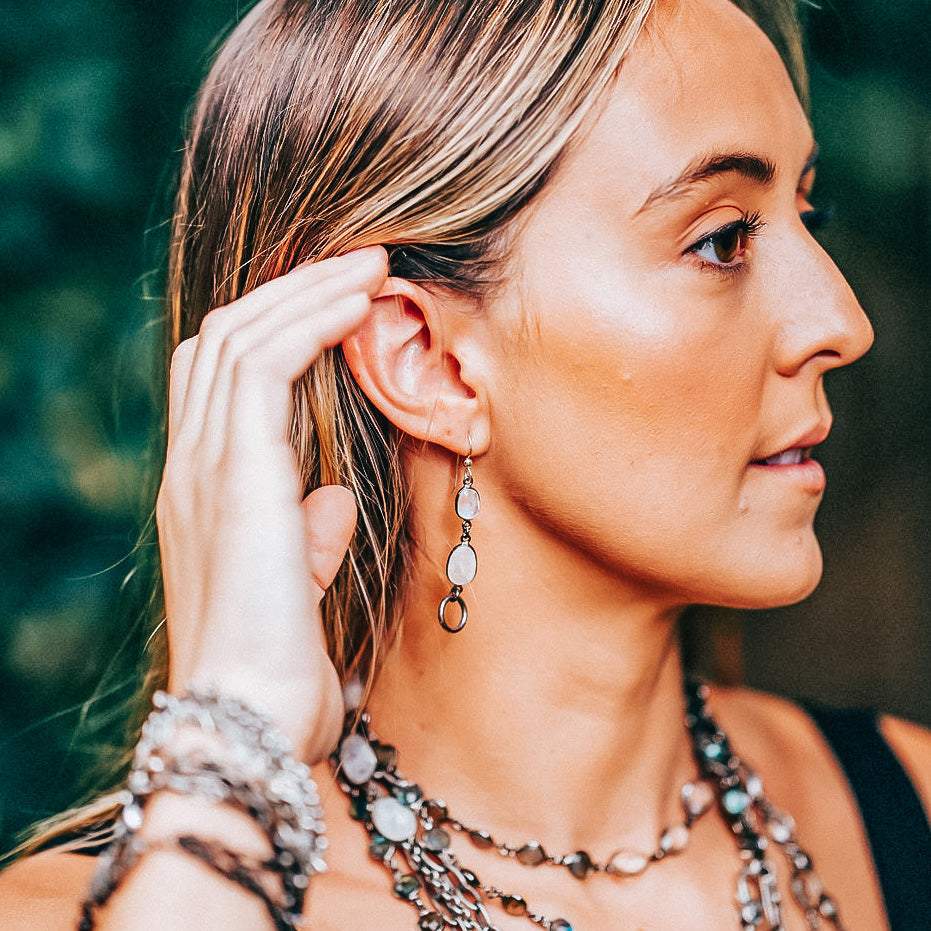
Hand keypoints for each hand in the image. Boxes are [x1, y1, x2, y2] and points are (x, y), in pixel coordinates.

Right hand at [155, 246, 387, 761]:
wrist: (250, 723)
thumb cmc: (278, 670)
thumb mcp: (297, 591)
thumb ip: (307, 540)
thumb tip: (332, 500)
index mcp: (207, 492)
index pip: (224, 379)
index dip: (280, 331)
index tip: (346, 307)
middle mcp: (194, 467)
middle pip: (227, 340)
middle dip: (294, 292)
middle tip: (363, 267)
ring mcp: (205, 467)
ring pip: (240, 337)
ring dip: (306, 293)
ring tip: (369, 267)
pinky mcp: (235, 474)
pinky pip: (262, 366)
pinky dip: (308, 324)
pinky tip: (357, 306)